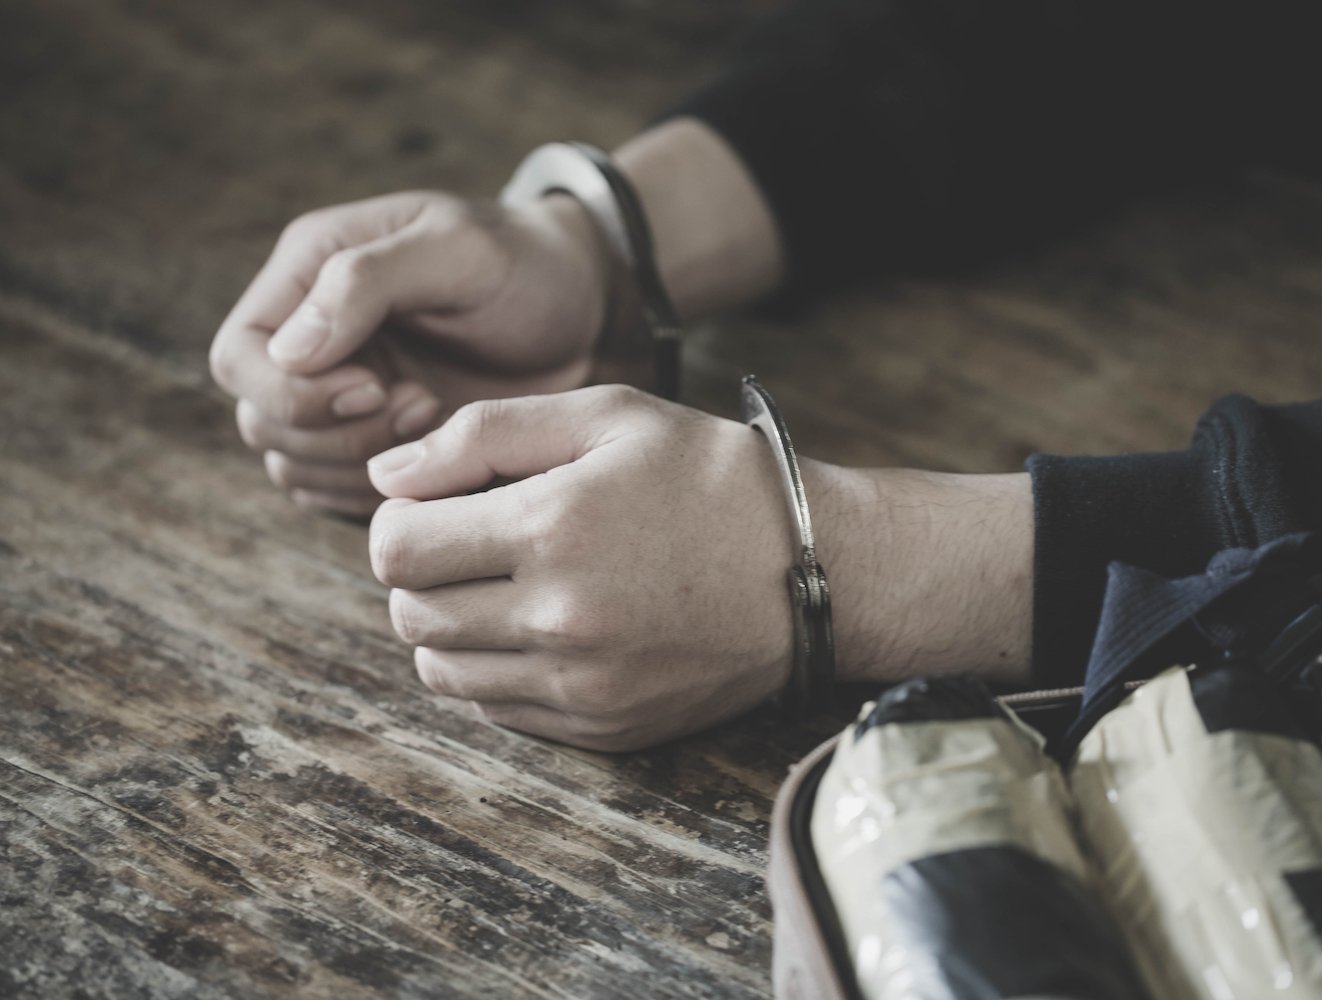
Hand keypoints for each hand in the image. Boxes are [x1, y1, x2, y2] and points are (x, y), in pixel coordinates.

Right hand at [209, 191, 608, 514]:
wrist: (581, 307)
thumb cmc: (524, 262)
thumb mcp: (457, 248)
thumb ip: (366, 281)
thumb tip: (288, 351)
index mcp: (308, 274)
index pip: (238, 358)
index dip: (291, 392)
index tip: (375, 388)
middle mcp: (309, 338)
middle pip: (262, 422)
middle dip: (338, 434)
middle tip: (422, 407)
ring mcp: (337, 395)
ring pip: (295, 466)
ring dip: (361, 465)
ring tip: (436, 420)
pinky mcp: (373, 441)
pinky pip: (339, 493)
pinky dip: (382, 494)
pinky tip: (441, 460)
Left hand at [365, 385, 800, 749]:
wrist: (818, 571)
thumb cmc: (713, 477)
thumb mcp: (610, 415)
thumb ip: (484, 432)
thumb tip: (386, 475)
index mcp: (554, 527)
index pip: (396, 547)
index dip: (400, 520)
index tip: (436, 505)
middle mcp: (559, 617)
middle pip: (410, 614)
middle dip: (420, 573)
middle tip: (469, 542)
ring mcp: (582, 683)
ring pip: (442, 672)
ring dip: (449, 627)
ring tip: (502, 586)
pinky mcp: (604, 726)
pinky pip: (498, 710)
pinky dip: (494, 671)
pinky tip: (539, 628)